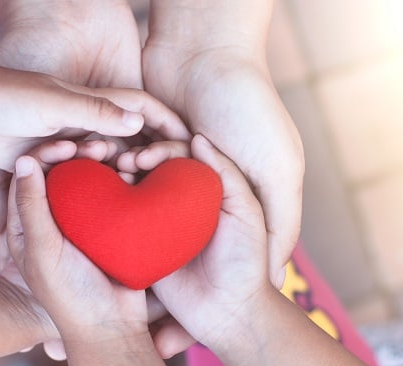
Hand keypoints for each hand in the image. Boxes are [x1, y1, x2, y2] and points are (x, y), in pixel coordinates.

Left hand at [0, 0, 189, 238]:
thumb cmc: (5, 94)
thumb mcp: (52, 102)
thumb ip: (94, 112)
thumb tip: (140, 122)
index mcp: (91, 104)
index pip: (142, 109)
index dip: (169, 124)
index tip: (191, 145)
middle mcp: (83, 123)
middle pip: (127, 141)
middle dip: (147, 161)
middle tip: (160, 190)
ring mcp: (64, 143)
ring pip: (102, 165)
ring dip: (115, 182)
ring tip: (131, 208)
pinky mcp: (44, 162)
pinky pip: (74, 179)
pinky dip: (86, 192)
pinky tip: (98, 216)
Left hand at [5, 150, 148, 342]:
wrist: (110, 329)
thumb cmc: (69, 295)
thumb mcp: (42, 250)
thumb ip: (32, 206)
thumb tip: (26, 160)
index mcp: (27, 225)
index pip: (28, 179)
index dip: (45, 156)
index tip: (66, 144)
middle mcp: (54, 221)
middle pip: (60, 177)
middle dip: (77, 156)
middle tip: (99, 145)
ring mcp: (83, 225)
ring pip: (88, 184)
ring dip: (102, 166)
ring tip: (118, 155)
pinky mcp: (110, 230)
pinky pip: (112, 199)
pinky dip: (121, 183)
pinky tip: (133, 173)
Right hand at [118, 136, 270, 350]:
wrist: (229, 312)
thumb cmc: (245, 260)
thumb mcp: (246, 212)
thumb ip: (226, 175)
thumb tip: (198, 139)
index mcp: (204, 191)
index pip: (180, 158)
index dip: (162, 151)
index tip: (145, 156)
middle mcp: (180, 204)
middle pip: (154, 170)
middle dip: (137, 160)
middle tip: (123, 163)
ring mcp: (160, 225)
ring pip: (137, 192)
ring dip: (122, 180)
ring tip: (112, 176)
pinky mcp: (143, 248)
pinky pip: (126, 224)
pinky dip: (114, 209)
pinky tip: (103, 200)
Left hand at [143, 2, 303, 285]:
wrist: (207, 46)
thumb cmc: (248, 106)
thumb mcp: (278, 167)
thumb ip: (283, 217)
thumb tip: (279, 278)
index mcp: (247, 188)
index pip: (226, 238)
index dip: (207, 260)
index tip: (185, 281)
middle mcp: (218, 175)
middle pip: (189, 216)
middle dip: (164, 223)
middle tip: (139, 236)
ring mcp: (190, 156)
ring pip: (162, 189)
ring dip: (141, 189)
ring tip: (120, 187)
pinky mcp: (164, 136)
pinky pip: (145, 160)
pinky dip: (134, 161)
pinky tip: (119, 163)